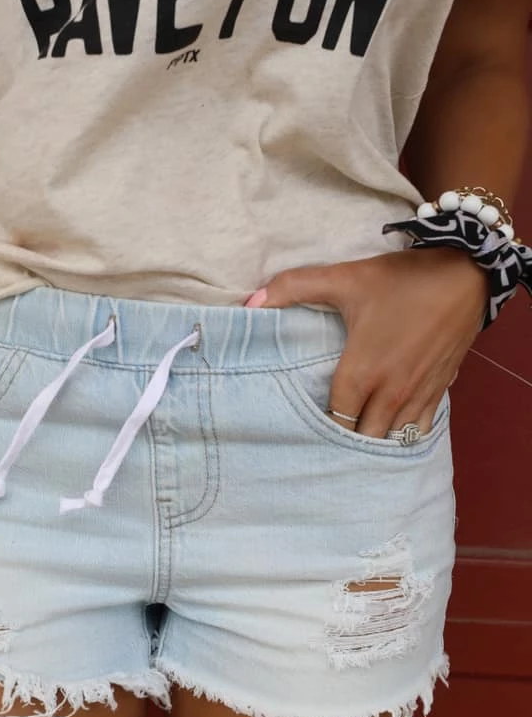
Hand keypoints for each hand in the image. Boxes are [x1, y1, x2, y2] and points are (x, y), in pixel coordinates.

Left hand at [245, 248, 486, 437]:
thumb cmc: (401, 279)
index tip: (302, 429)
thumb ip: (294, 288)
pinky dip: (401, 434)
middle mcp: (390, 393)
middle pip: (362, 439)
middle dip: (344, 443)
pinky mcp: (438, 390)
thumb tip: (250, 303)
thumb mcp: (344, 278)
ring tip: (353, 441)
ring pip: (391, 439)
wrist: (466, 273)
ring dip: (372, 441)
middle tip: (324, 440)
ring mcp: (417, 395)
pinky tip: (387, 428)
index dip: (317, 431)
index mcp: (362, 373)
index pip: (335, 422)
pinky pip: (418, 430)